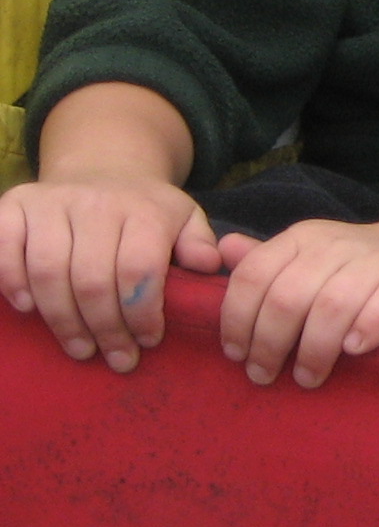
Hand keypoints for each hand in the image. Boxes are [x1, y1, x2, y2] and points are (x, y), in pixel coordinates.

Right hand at [0, 173, 219, 370]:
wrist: (104, 168)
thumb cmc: (145, 209)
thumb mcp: (184, 218)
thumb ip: (198, 242)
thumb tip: (209, 265)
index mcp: (143, 209)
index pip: (139, 269)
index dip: (142, 313)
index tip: (148, 341)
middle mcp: (96, 203)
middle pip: (93, 279)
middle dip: (105, 328)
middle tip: (116, 358)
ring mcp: (51, 203)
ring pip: (49, 271)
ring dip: (63, 319)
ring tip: (81, 348)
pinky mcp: (15, 205)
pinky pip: (5, 248)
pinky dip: (12, 281)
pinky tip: (28, 310)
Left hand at [216, 199, 378, 388]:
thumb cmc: (351, 270)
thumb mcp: (305, 259)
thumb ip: (263, 262)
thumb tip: (221, 251)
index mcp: (301, 238)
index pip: (253, 274)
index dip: (236, 319)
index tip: (235, 354)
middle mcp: (335, 244)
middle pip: (287, 296)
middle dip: (269, 344)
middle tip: (264, 375)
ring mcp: (375, 262)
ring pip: (331, 306)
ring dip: (313, 350)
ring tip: (307, 377)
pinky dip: (364, 332)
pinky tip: (352, 351)